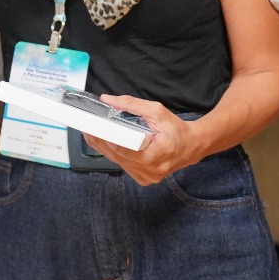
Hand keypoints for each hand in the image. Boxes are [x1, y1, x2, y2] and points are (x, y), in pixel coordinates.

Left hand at [84, 94, 202, 185]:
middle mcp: (154, 169)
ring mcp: (149, 177)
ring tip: (92, 134)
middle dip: (100, 142)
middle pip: (118, 157)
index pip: (126, 151)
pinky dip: (115, 156)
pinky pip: (124, 167)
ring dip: (105, 149)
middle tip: (86, 129)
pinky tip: (105, 145)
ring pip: (119, 163)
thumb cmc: (175, 128)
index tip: (94, 129)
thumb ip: (131, 104)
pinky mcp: (145, 179)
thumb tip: (108, 100)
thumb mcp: (156, 111)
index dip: (108, 140)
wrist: (191, 146)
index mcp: (159, 154)